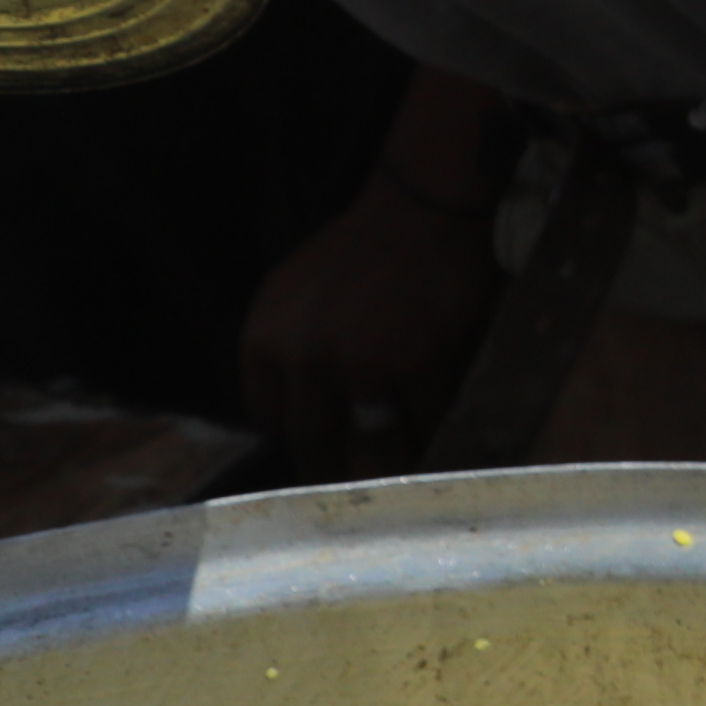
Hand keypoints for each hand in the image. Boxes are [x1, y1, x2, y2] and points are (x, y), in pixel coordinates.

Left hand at [237, 170, 501, 465]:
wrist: (421, 210)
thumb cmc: (357, 252)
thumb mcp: (288, 295)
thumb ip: (281, 354)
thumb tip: (290, 423)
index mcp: (264, 337)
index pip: (268, 420)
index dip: (296, 441)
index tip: (319, 454)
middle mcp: (305, 355)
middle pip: (315, 444)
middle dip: (336, 473)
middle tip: (354, 495)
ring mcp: (363, 362)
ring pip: (372, 446)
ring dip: (389, 469)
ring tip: (400, 482)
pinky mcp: (417, 362)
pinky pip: (425, 422)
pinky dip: (436, 436)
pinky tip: (442, 441)